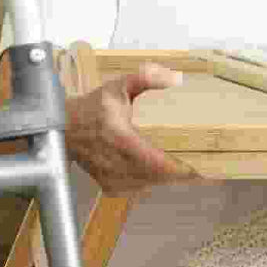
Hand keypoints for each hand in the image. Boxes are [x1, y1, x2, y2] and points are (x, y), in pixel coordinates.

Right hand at [65, 64, 201, 194]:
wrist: (64, 128)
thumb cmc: (94, 106)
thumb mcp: (118, 86)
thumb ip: (145, 78)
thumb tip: (175, 78)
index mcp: (118, 137)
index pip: (151, 160)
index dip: (175, 167)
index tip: (197, 167)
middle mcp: (114, 161)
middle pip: (154, 175)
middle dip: (179, 173)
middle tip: (202, 167)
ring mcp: (110, 177)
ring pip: (147, 184)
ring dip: (167, 179)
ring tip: (188, 170)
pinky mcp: (108, 186)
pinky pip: (137, 189)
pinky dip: (152, 183)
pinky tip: (163, 174)